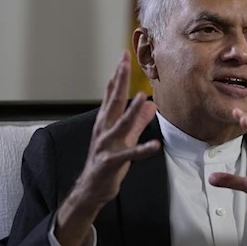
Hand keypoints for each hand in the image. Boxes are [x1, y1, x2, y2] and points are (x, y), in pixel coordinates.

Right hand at [56, 50, 159, 245]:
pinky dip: (142, 150)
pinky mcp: (111, 161)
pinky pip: (129, 155)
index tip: (123, 56)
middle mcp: (104, 129)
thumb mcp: (125, 138)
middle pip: (113, 101)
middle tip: (124, 61)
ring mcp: (106, 145)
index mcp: (106, 122)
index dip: (118, 75)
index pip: (112, 94)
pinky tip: (155, 145)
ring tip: (144, 97)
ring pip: (120, 125)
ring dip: (132, 111)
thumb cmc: (107, 162)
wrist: (91, 189)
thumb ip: (138, 122)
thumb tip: (151, 105)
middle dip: (119, 80)